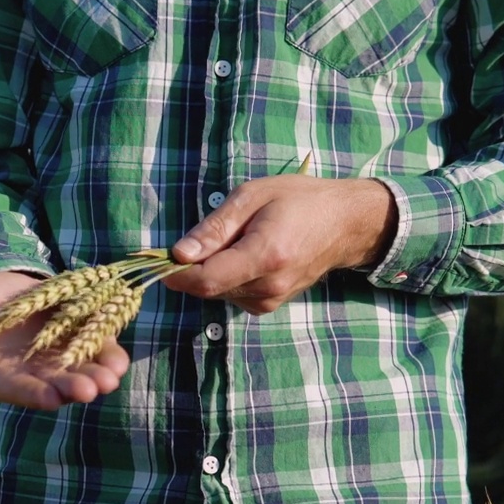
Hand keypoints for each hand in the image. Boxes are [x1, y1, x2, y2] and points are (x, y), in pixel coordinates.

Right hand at [0, 271, 130, 409]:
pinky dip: (110, 356)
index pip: (18, 389)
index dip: (33, 393)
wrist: (4, 289)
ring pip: (83, 375)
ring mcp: (60, 362)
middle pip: (56, 388)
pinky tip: (119, 358)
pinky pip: (100, 354)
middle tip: (90, 389)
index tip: (50, 397)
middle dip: (73, 388)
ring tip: (110, 376)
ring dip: (98, 377)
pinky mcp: (83, 344)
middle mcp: (33, 376)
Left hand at [161, 174, 397, 313]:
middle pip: (208, 288)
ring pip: (218, 292)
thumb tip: (179, 254)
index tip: (159, 258)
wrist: (345, 223)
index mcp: (265, 256)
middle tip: (196, 237)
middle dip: (190, 268)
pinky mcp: (269, 305)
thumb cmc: (299, 200)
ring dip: (210, 270)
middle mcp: (268, 286)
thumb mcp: (252, 197)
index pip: (205, 281)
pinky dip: (225, 276)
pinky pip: (232, 294)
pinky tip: (242, 254)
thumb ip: (214, 228)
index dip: (175, 274)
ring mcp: (271, 300)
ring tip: (232, 239)